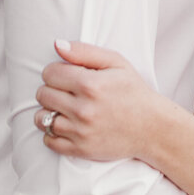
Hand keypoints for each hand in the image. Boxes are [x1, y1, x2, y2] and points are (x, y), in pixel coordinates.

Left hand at [35, 41, 166, 161]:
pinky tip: (65, 125)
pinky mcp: (80, 149)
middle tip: (66, 91)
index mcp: (91, 84)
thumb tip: (57, 45)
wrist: (152, 127)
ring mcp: (81, 131)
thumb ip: (84, 51)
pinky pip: (49, 141)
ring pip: (42, 119)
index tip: (66, 75)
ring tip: (63, 108)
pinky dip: (52, 133)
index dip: (55, 71)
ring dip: (49, 112)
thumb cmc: (133, 92)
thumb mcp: (116, 62)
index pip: (49, 73)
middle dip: (51, 90)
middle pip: (43, 94)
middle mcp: (84, 109)